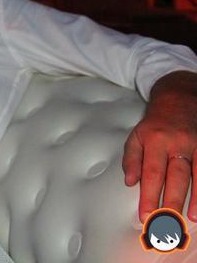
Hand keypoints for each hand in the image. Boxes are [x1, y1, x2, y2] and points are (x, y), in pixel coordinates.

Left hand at [122, 71, 196, 222]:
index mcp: (155, 141)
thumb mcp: (137, 135)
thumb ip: (131, 158)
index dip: (148, 195)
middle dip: (172, 202)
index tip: (145, 215)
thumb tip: (129, 182)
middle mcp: (178, 143)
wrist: (179, 97)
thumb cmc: (155, 122)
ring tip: (192, 219)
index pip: (151, 173)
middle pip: (176, 177)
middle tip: (167, 223)